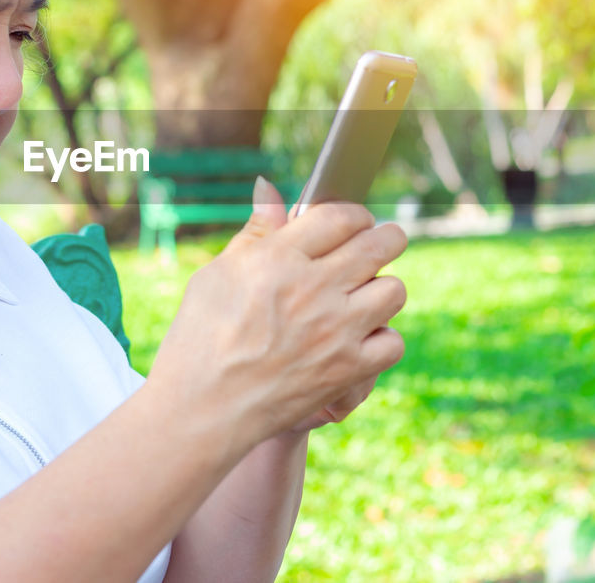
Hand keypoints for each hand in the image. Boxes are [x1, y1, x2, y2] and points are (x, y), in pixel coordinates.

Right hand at [222, 180, 401, 434]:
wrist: (201, 408)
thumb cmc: (200, 337)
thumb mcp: (218, 273)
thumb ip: (256, 230)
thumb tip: (268, 186)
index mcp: (279, 258)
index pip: (340, 216)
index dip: (353, 214)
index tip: (353, 221)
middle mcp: (314, 289)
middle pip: (379, 244)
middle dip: (386, 237)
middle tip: (382, 242)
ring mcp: (336, 331)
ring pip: (394, 290)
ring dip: (384, 287)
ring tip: (366, 293)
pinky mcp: (348, 370)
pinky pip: (393, 342)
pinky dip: (382, 338)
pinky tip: (361, 337)